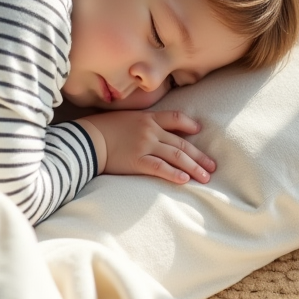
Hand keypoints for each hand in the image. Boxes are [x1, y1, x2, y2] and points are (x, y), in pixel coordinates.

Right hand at [76, 110, 214, 184]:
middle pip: (181, 143)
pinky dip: (174, 174)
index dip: (189, 125)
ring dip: (194, 167)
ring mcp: (145, 145)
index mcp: (147, 118)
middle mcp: (150, 131)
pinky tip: (185, 180)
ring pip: (176, 156)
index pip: (175, 118)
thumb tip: (149, 130)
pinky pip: (160, 168)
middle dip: (199, 155)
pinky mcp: (137, 161)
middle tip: (212, 166)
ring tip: (206, 177)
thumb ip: (139, 122)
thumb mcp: (123, 117)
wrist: (86, 139)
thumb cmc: (101, 128)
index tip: (198, 131)